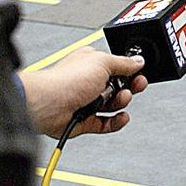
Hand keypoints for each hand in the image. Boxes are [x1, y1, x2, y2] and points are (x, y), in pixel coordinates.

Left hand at [17, 46, 147, 138]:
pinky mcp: (85, 121)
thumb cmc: (66, 80)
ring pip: (113, 106)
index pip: (117, 67)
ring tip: (120, 99)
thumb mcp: (103, 62)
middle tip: (136, 86)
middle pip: (118, 87)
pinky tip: (121, 117)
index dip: (129, 71)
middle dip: (128, 87)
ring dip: (121, 103)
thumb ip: (124, 63)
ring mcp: (87, 102)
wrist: (47, 104)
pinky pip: (106, 123)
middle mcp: (88, 82)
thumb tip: (138, 61)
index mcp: (91, 63)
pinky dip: (115, 122)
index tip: (139, 74)